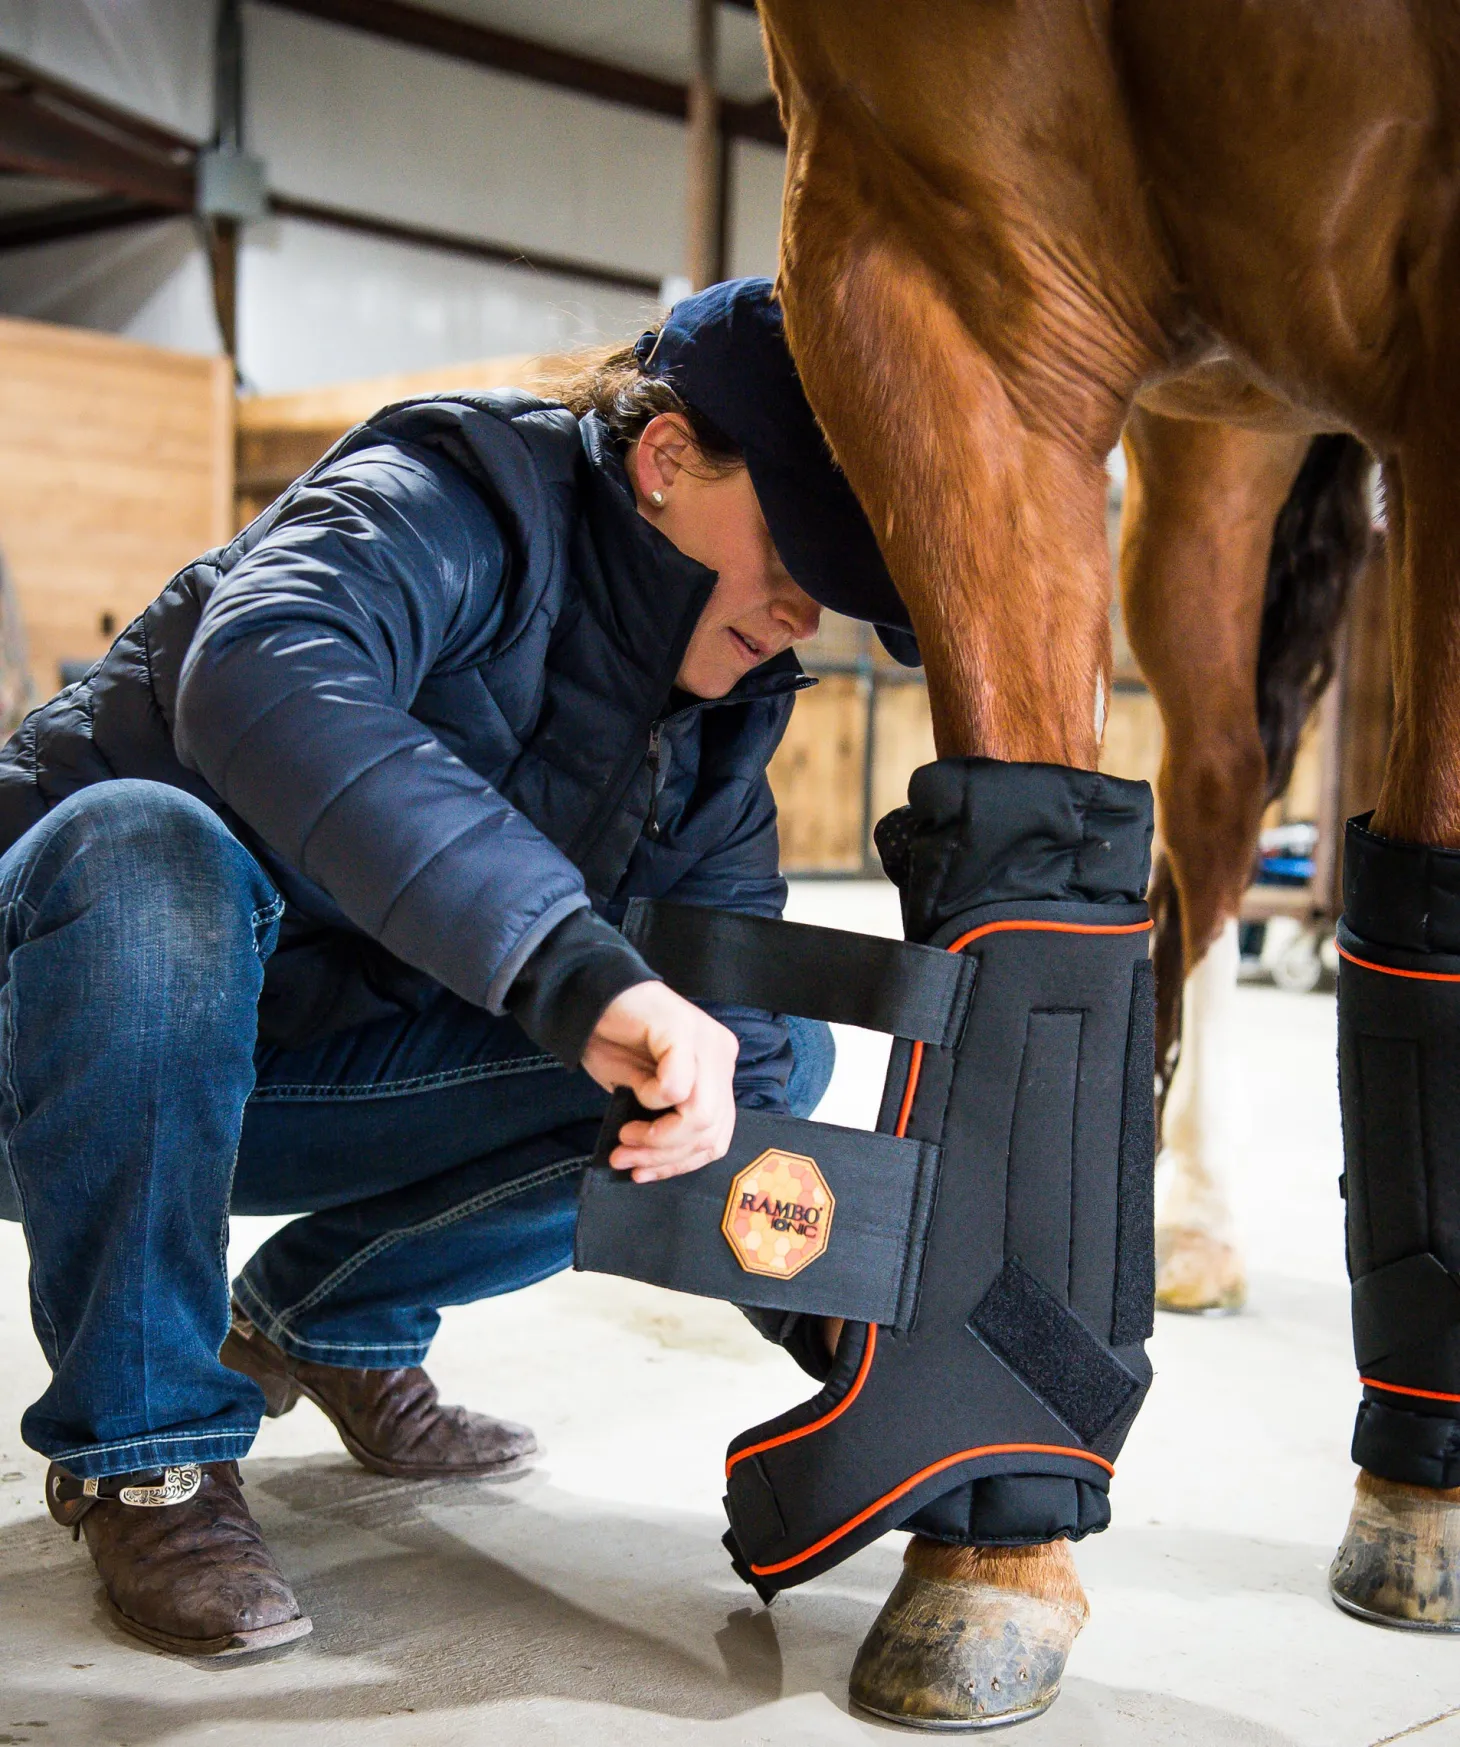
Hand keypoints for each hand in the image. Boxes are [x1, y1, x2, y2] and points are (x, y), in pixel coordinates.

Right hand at [581, 981, 738, 1182]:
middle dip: (664, 1157)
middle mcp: (721, 1057)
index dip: (680, 1164)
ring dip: (658, 1138)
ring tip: (625, 1137)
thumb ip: (664, 1123)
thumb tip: (657, 1165)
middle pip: (712, 1131)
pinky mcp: (684, 1030)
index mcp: (717, 1073)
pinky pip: (677, 1086)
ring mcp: (707, 1041)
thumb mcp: (643, 1095)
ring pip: (701, 1115)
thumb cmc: (614, 1042)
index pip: (717, 1136)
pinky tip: (633, 1091)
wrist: (588, 997)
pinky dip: (652, 1099)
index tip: (641, 1173)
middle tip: (625, 1158)